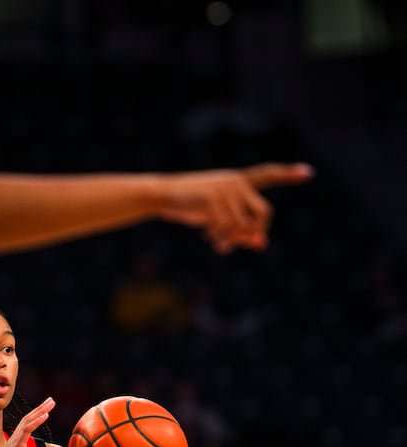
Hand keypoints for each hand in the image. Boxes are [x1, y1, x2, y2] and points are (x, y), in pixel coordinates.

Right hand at [0, 397, 54, 446]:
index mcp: (17, 443)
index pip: (28, 425)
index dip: (37, 415)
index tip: (47, 408)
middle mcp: (14, 440)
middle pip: (28, 419)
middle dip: (40, 409)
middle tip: (51, 400)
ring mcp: (14, 442)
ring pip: (27, 422)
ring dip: (40, 411)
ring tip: (50, 404)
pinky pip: (26, 431)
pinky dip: (36, 422)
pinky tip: (44, 415)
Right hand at [156, 162, 313, 252]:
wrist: (164, 195)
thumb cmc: (192, 206)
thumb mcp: (218, 219)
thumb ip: (241, 230)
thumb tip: (262, 245)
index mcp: (239, 181)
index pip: (268, 175)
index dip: (289, 174)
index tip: (309, 173)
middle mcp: (236, 182)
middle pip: (264, 211)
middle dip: (258, 231)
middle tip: (248, 244)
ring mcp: (226, 189)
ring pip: (244, 225)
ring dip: (233, 241)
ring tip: (219, 245)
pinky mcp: (213, 199)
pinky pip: (227, 228)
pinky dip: (222, 239)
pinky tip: (210, 239)